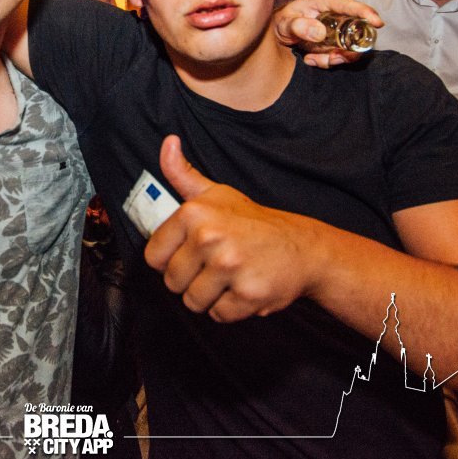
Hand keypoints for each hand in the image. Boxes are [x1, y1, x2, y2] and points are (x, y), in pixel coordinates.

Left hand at [144, 136, 318, 321]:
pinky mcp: (248, 295)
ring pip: (193, 302)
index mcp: (194, 214)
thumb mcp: (216, 193)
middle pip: (172, 282)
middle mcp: (210, 238)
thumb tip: (168, 143)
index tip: (190, 253)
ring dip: (209, 297)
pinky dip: (231, 309)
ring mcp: (230, 267)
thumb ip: (182, 174)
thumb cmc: (253, 222)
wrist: (303, 248)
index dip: (170, 259)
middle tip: (215, 266)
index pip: (153, 256)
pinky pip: (219, 315)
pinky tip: (244, 288)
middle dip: (191, 280)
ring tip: (229, 278)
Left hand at [272, 0, 383, 68]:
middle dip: (346, 49)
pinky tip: (310, 58)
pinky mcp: (335, 38)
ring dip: (333, 58)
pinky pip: (340, 53)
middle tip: (330, 58)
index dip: (366, 12)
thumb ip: (298, 26)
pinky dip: (326, 60)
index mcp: (325, 0)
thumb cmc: (280, 22)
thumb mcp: (284, 24)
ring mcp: (337, 25)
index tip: (378, 23)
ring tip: (312, 58)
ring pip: (349, 45)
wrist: (277, 33)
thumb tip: (320, 32)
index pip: (349, 5)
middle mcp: (335, 11)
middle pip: (355, 30)